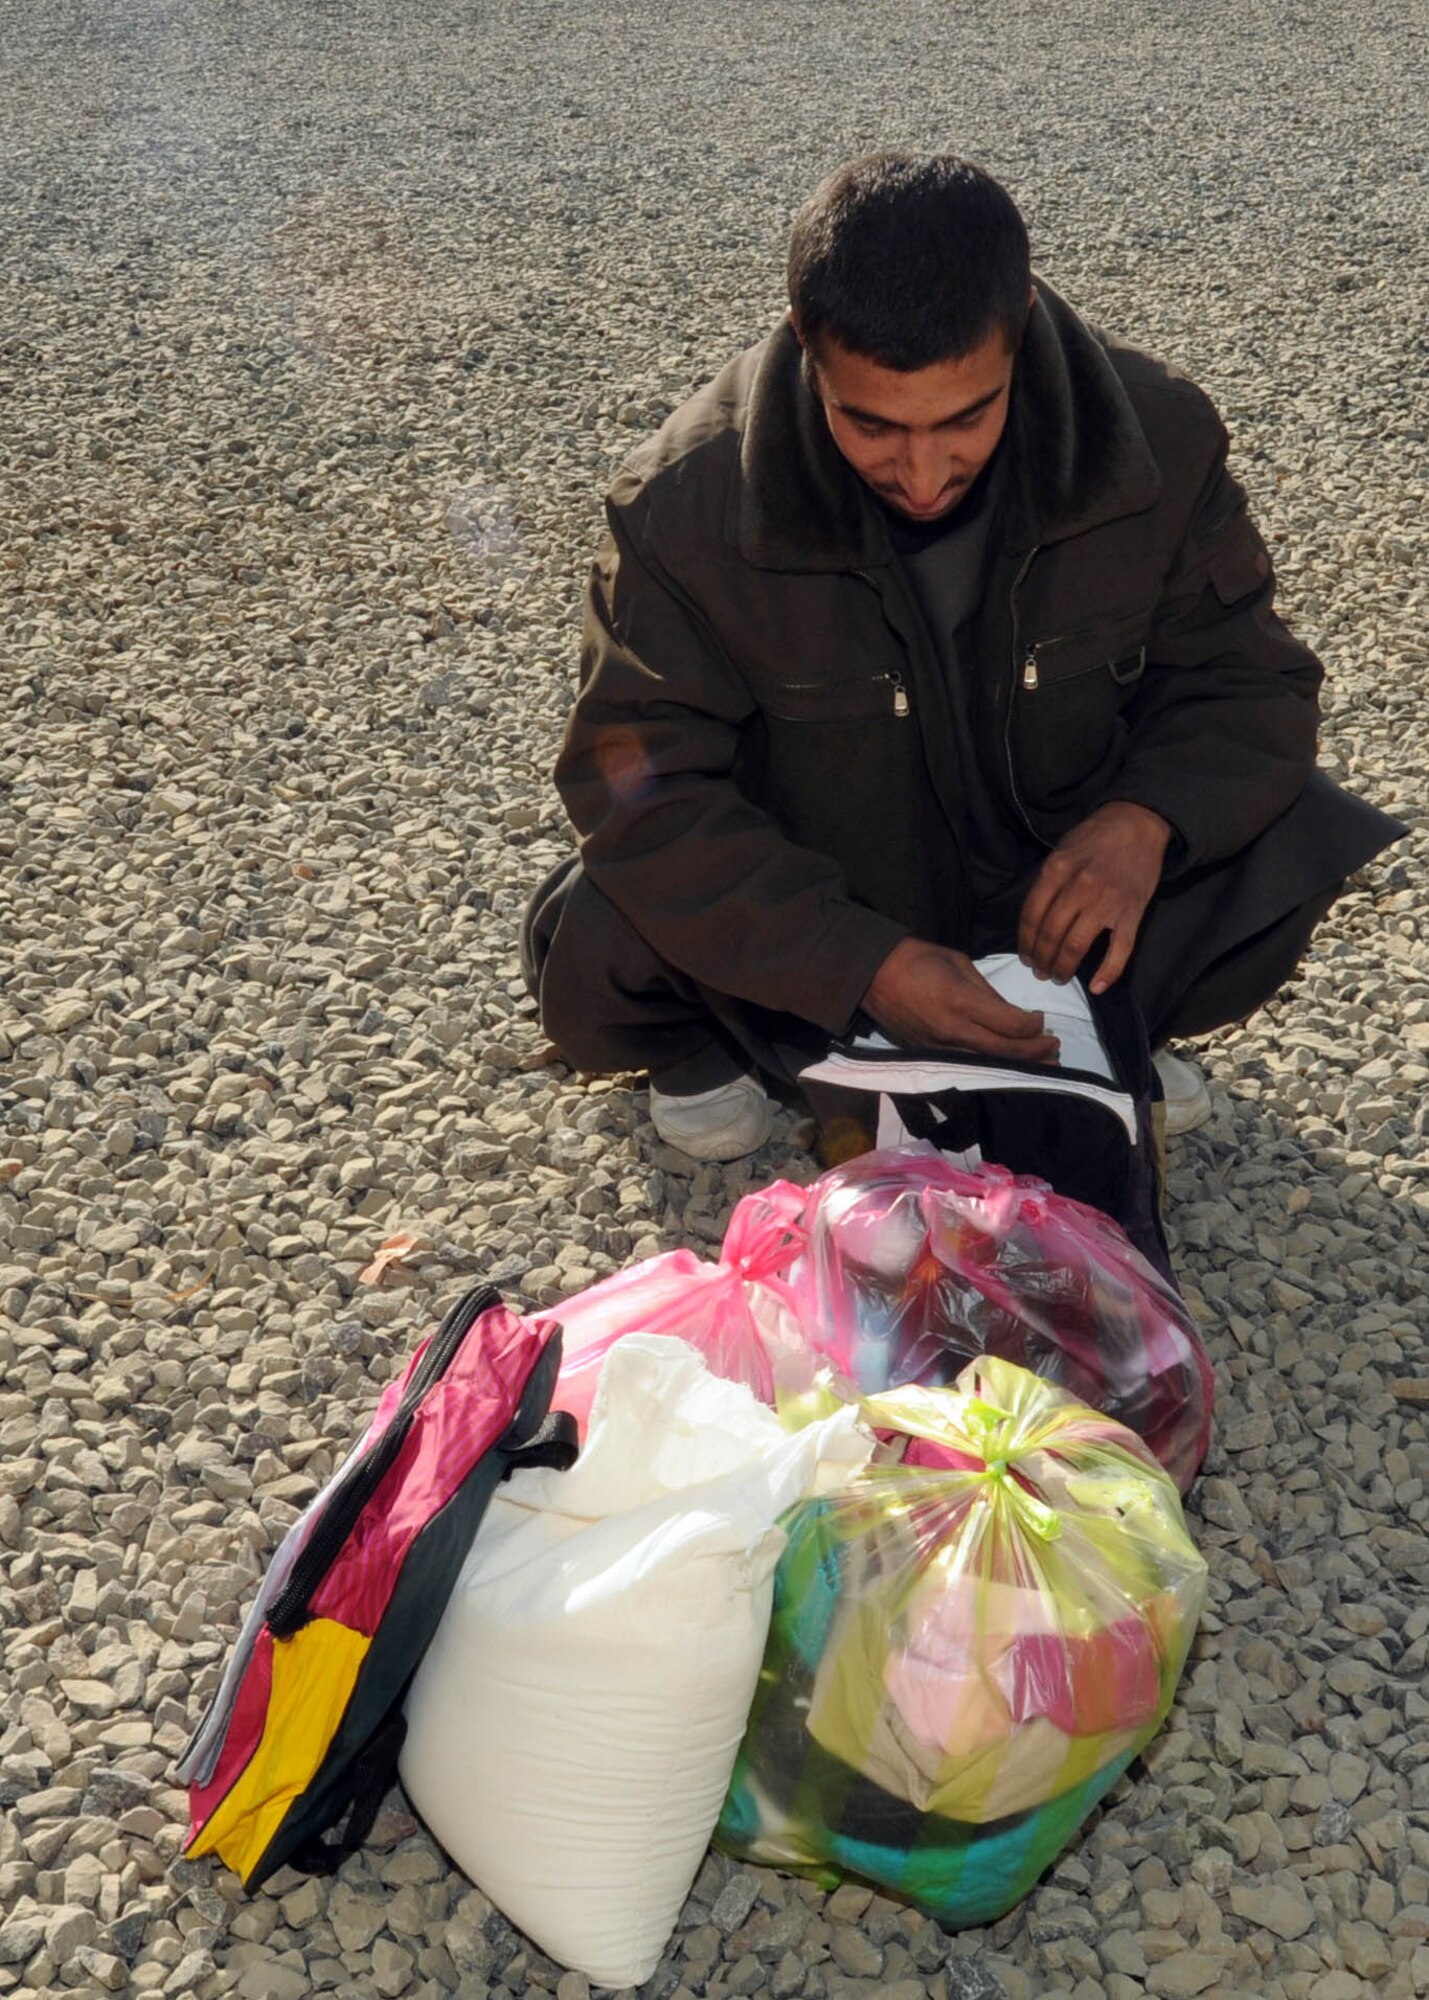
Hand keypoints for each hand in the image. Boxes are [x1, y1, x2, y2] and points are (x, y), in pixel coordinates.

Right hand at [863, 938, 1060, 1062]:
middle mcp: (953, 1030)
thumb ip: (987, 991)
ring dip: (1018, 1065)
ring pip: (988, 1064)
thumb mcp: (959, 962)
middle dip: (1035, 1053)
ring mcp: (939, 1047)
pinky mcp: (928, 1054)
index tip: (1041, 1019)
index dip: (1033, 1026)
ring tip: (1041, 1064)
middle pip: (1005, 1051)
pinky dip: (992, 1066)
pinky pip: (967, 1066)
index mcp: (962, 1001)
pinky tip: (1006, 1065)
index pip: (1010, 1024)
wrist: (872, 975)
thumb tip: (1010, 1013)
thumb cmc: (918, 958)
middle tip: (1055, 1049)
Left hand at [1017, 801, 1172, 992]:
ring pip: (1076, 946)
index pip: (1031, 916)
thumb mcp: (1061, 851)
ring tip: (1058, 976)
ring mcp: (1107, 902)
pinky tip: (1097, 988)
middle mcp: (1079, 888)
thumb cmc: (1095, 838)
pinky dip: (1108, 973)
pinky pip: (1119, 950)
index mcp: (1056, 871)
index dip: (1025, 942)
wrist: (1138, 824)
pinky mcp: (1132, 913)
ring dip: (1063, 967)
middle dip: (1041, 959)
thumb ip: (1047, 883)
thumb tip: (1034, 920)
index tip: (1025, 956)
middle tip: (1039, 971)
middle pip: (1050, 935)